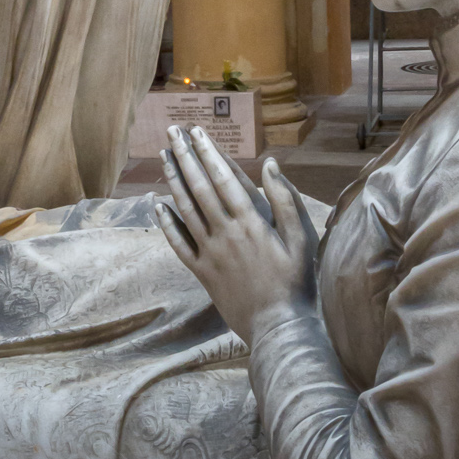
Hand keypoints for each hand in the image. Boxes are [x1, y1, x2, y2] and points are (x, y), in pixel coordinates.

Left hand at [155, 129, 317, 342]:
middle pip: (199, 187)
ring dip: (172, 180)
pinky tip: (158, 204)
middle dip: (184, 156)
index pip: (223, 178)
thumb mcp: (301, 239)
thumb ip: (285, 200)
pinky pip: (178, 244)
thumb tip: (270, 164)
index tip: (197, 131)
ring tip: (163, 156)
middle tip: (172, 132)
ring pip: (185, 210)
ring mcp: (210, 253)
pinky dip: (166, 223)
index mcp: (251, 222)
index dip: (208, 152)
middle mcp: (225, 233)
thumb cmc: (295, 283)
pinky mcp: (202, 273)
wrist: (278, 327)